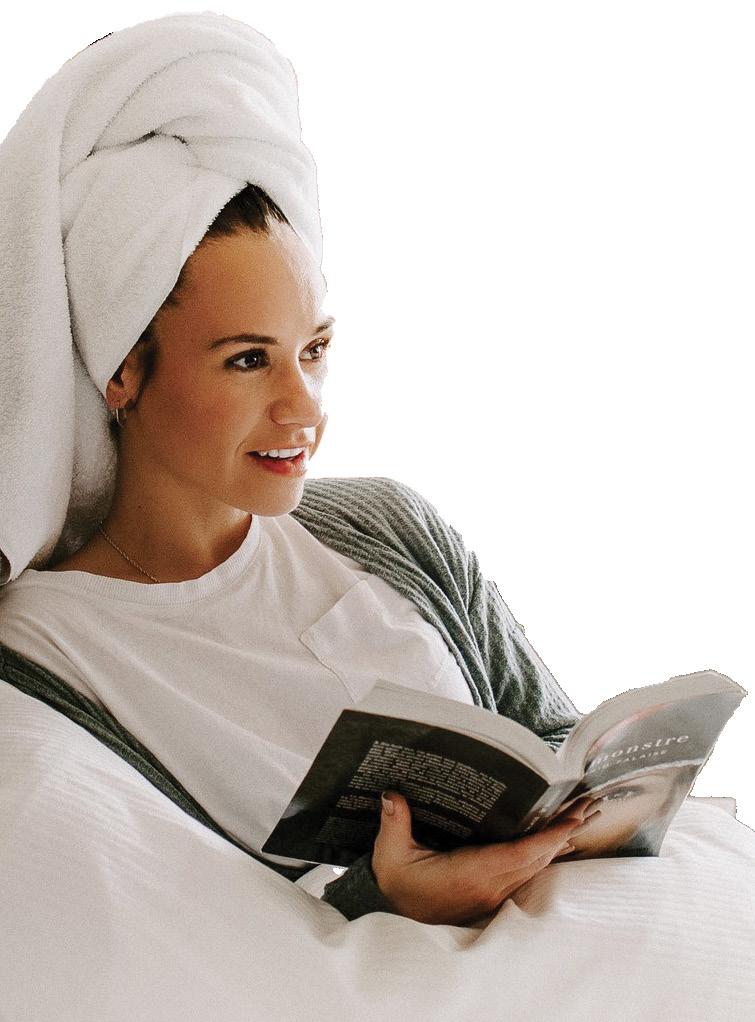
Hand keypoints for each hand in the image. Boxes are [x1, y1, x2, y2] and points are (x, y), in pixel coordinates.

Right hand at [371, 792, 597, 926]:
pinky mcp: (491, 894)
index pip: (521, 854)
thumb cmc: (397, 886)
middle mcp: (489, 885)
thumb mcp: (390, 855)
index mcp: (471, 873)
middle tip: (587, 804)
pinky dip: (545, 855)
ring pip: (536, 867)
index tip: (572, 818)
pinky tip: (556, 844)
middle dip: (564, 832)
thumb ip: (395, 823)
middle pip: (538, 858)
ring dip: (558, 843)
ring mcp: (493, 893)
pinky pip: (527, 872)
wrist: (395, 919)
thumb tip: (392, 795)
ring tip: (579, 818)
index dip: (550, 837)